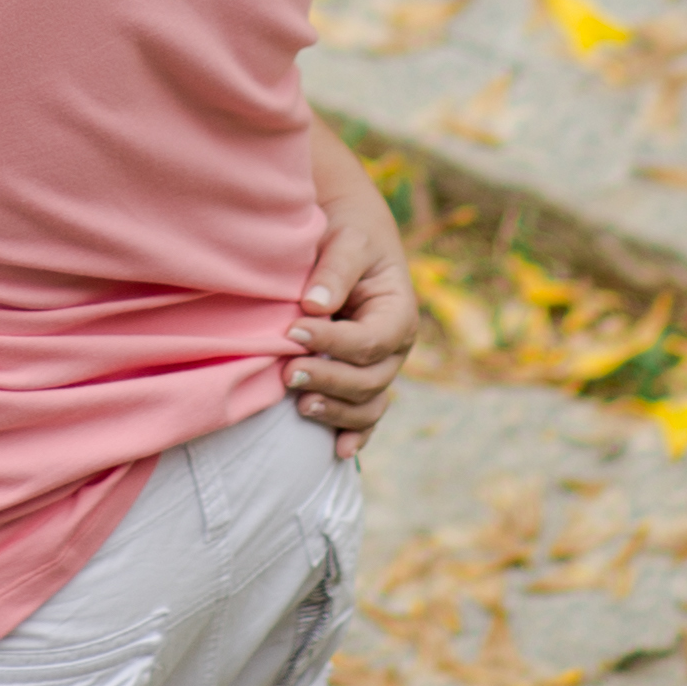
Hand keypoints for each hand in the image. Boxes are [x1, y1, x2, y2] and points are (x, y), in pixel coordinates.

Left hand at [286, 159, 420, 455]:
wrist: (348, 236)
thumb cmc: (348, 235)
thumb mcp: (346, 241)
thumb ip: (334, 271)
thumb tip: (314, 306)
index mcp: (398, 313)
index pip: (370, 340)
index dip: (333, 342)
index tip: (292, 331)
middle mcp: (395, 348)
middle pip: (370, 380)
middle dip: (330, 380)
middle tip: (288, 372)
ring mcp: (381, 369)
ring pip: (368, 404)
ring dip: (336, 411)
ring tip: (300, 406)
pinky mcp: (362, 379)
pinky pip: (366, 415)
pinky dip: (355, 434)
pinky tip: (339, 450)